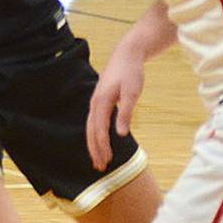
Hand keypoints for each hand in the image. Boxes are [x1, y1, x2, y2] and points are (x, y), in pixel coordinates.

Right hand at [87, 45, 145, 170]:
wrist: (126, 55)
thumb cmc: (131, 73)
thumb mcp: (132, 92)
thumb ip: (126, 113)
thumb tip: (121, 134)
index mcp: (101, 102)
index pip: (99, 130)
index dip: (102, 147)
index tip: (106, 161)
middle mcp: (95, 103)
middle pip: (91, 131)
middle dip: (95, 150)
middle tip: (99, 167)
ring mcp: (96, 102)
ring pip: (91, 127)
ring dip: (94, 144)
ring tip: (98, 158)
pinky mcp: (100, 100)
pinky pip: (94, 121)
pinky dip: (96, 134)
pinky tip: (101, 140)